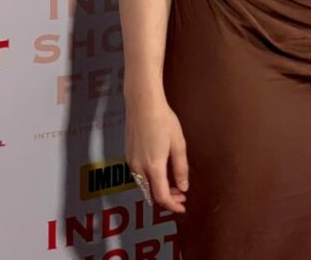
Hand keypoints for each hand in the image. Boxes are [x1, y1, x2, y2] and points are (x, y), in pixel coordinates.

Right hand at [125, 96, 189, 212]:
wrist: (143, 104)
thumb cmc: (164, 121)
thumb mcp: (178, 144)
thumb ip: (180, 168)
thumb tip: (183, 187)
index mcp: (154, 167)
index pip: (162, 196)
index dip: (172, 205)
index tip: (182, 206)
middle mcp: (139, 168)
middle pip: (151, 193)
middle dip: (167, 197)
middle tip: (181, 194)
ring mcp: (131, 161)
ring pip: (144, 185)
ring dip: (157, 188)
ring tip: (172, 182)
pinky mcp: (127, 154)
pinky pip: (138, 175)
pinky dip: (150, 179)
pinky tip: (159, 171)